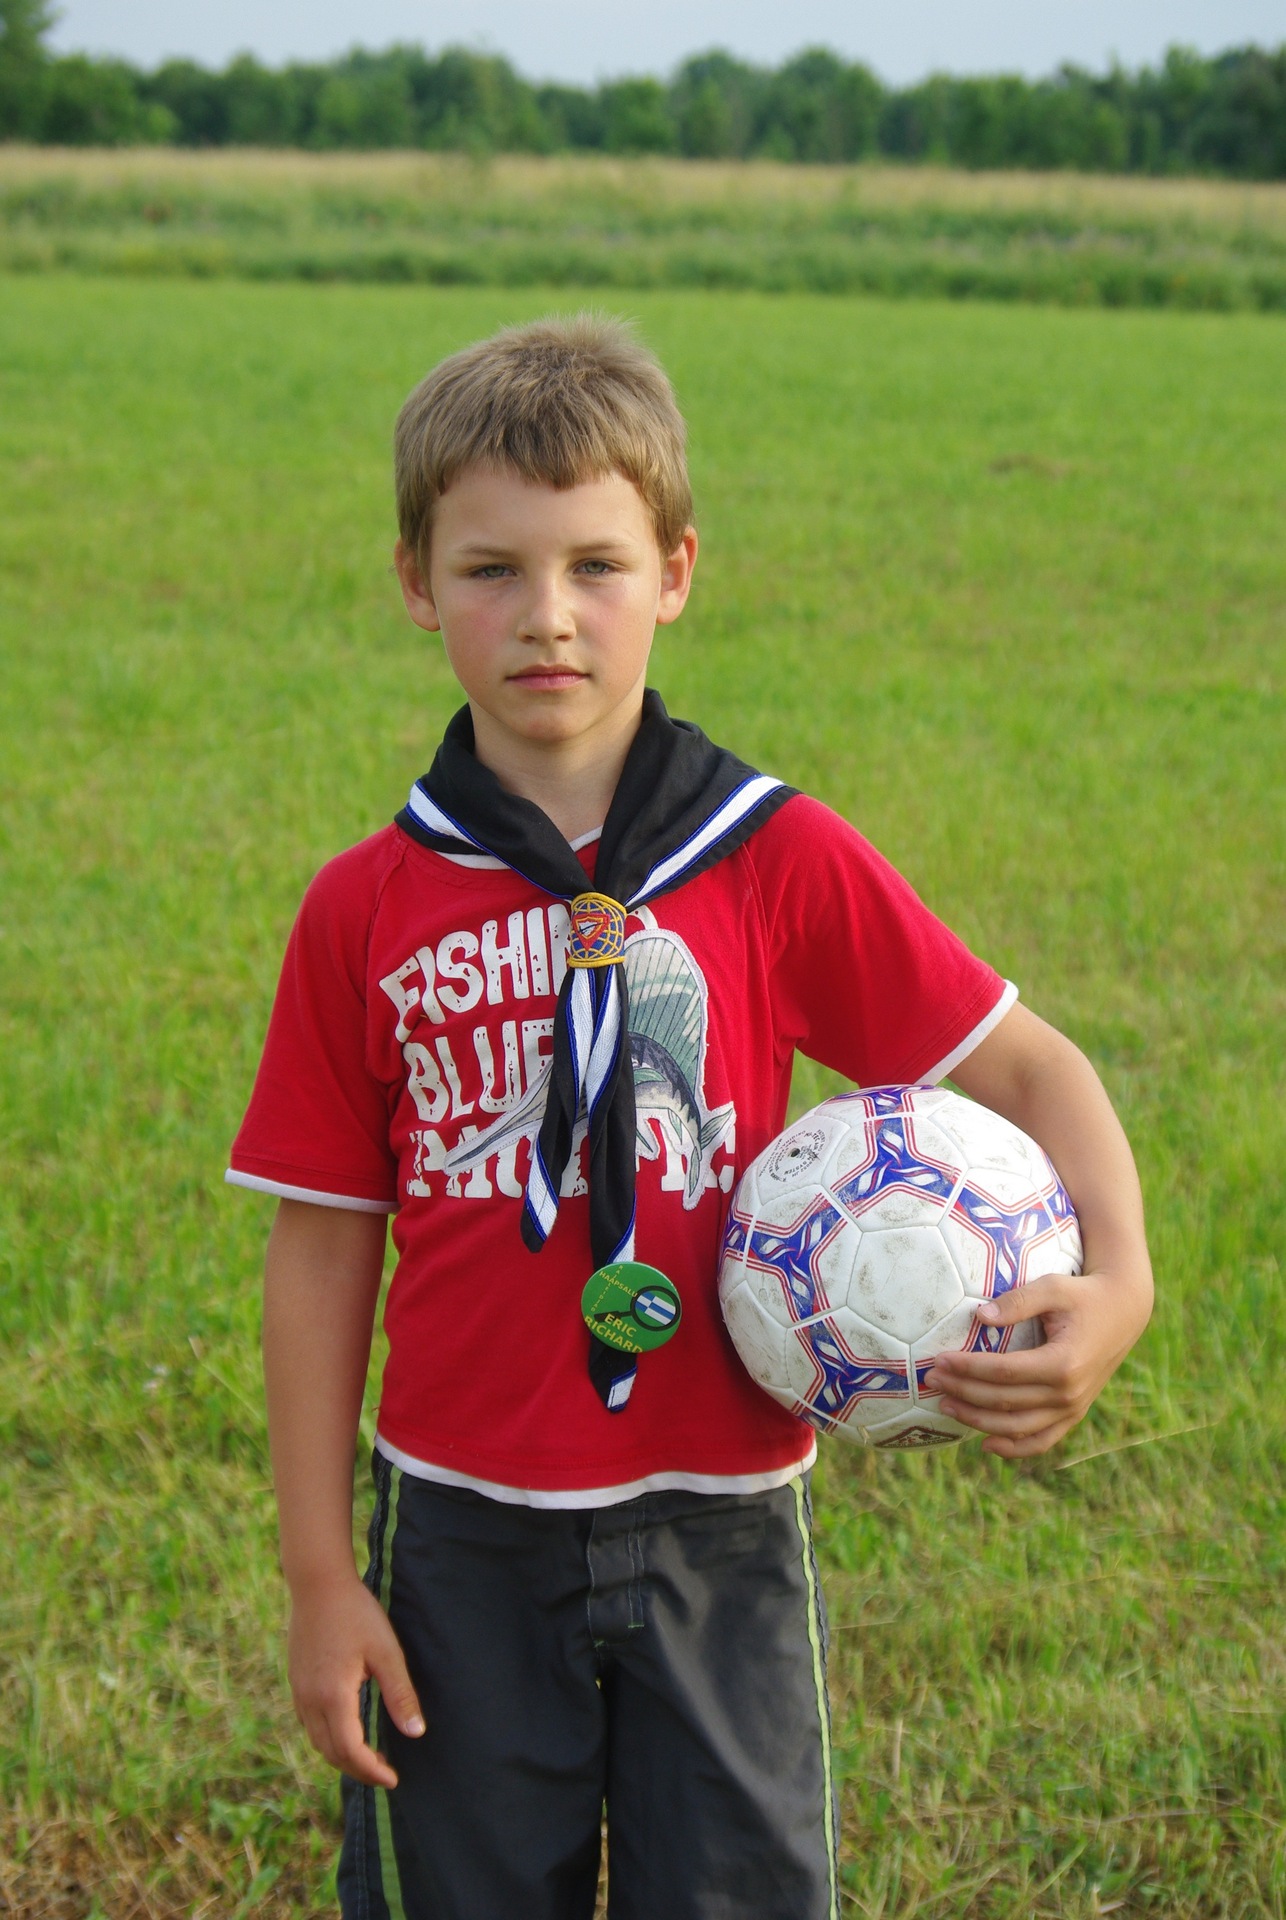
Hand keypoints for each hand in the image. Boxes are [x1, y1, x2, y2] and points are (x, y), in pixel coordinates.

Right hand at [287, 1572, 424, 1786]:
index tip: (394, 1778)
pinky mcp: (296, 1683)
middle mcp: (310, 1701)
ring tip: (368, 1759)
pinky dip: (328, 1739)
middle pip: (331, 1753)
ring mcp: (299, 1692)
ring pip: (317, 1742)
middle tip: (385, 1773)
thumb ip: (400, 1694)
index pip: (350, 1751)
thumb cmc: (356, 1614)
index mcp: (333, 1696)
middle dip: (358, 1770)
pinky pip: (309, 1724)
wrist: (318, 1584)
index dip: (371, 1770)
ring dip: (342, 1757)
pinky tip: (345, 1731)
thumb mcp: (386, 1652)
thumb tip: (416, 1733)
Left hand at [920, 1265, 1151, 1458]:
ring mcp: (1072, 1408)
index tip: (940, 1360)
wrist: (1123, 1312)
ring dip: (977, 1420)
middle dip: (963, 1391)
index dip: (968, 1368)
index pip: (1003, 1372)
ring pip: (1016, 1426)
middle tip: (931, 1380)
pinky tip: (985, 1445)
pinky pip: (1041, 1440)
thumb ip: (1017, 1301)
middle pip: (1004, 1401)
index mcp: (1063, 1363)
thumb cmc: (1083, 1295)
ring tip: (945, 1406)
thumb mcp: (1053, 1287)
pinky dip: (1014, 1448)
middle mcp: (1068, 1393)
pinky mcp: (1074, 1414)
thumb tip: (978, 1316)